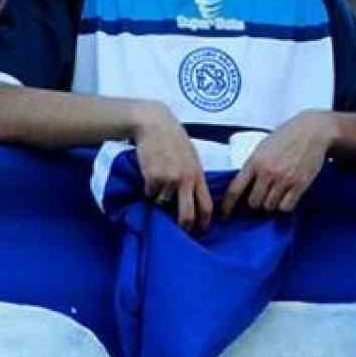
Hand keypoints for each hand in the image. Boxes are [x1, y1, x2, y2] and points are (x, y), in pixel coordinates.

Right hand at [132, 103, 211, 232]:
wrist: (156, 125)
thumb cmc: (175, 141)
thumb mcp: (192, 158)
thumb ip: (194, 177)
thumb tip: (194, 198)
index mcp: (198, 175)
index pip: (206, 206)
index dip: (204, 222)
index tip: (201, 231)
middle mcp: (186, 180)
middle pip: (187, 215)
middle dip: (184, 226)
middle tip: (180, 230)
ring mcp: (168, 180)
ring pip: (163, 202)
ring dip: (159, 198)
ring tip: (159, 182)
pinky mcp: (152, 178)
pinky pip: (149, 193)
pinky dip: (148, 189)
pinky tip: (150, 173)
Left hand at [223, 112, 332, 216]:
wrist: (313, 130)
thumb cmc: (286, 137)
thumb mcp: (263, 147)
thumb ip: (252, 166)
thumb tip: (243, 187)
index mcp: (254, 161)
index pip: (235, 190)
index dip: (227, 206)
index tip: (225, 215)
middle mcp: (267, 172)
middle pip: (253, 203)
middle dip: (256, 203)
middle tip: (261, 198)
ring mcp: (284, 179)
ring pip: (269, 206)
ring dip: (271, 204)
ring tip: (276, 195)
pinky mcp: (300, 184)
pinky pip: (286, 207)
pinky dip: (285, 205)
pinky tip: (287, 196)